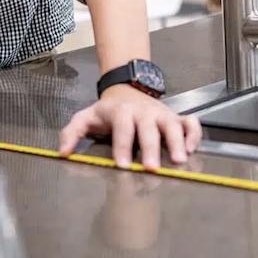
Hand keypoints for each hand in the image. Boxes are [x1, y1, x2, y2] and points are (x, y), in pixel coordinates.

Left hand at [59, 84, 202, 169]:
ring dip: (177, 142)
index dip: (122, 146)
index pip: (122, 128)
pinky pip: (190, 123)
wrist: (126, 89)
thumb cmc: (107, 111)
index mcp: (121, 112)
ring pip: (173, 125)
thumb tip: (63, 153)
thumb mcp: (85, 118)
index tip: (122, 165)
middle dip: (151, 149)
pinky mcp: (174, 117)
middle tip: (152, 168)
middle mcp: (143, 112)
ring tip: (179, 161)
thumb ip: (71, 134)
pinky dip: (194, 134)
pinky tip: (191, 150)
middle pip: (149, 129)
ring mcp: (161, 114)